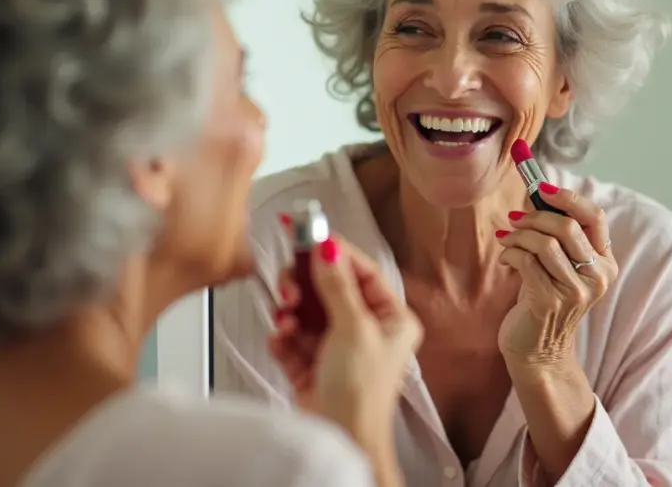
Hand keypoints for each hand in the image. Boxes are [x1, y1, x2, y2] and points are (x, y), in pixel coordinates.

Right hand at [269, 234, 422, 460]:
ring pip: (306, 312)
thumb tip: (328, 248)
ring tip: (285, 320)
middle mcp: (366, 330)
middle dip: (305, 286)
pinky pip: (293, 339)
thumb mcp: (354, 327)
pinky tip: (281, 340)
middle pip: (328, 289)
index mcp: (390, 318)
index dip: (335, 252)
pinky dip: (284, 338)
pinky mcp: (312, 366)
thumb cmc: (361, 392)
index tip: (310, 234)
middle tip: (291, 285)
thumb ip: (337, 285)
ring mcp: (338, 348)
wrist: (341, 438)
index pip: (362, 271)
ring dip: (291, 312)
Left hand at [496, 184, 617, 369]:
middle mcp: (597, 277)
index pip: (595, 217)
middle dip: (534, 217)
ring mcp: (576, 291)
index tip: (542, 188)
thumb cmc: (545, 299)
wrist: (538, 351)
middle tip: (514, 219)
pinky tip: (506, 260)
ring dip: (518, 236)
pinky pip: (526, 261)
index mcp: (605, 264)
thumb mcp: (560, 265)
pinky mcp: (550, 301)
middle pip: (566, 226)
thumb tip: (538, 191)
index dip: (568, 197)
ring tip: (507, 241)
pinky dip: (510, 254)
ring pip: (544, 242)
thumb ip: (559, 235)